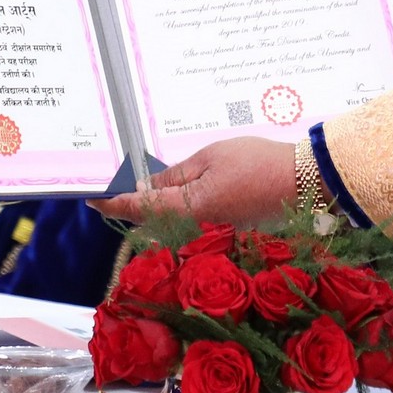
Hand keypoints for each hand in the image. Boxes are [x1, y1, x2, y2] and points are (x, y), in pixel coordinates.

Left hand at [90, 136, 296, 226]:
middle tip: (110, 189)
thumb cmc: (256, 163)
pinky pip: (189, 223)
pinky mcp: (224, 231)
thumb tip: (144, 189)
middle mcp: (195, 228)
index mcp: (187, 209)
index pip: (138, 209)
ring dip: (151, 209)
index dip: (112, 202)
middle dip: (129, 207)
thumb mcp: (209, 159)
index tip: (91, 196)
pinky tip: (171, 195)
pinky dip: (174, 211)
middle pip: (150, 221)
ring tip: (136, 189)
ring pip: (169, 224)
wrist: (302, 182)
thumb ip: (174, 177)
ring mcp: (210, 233)